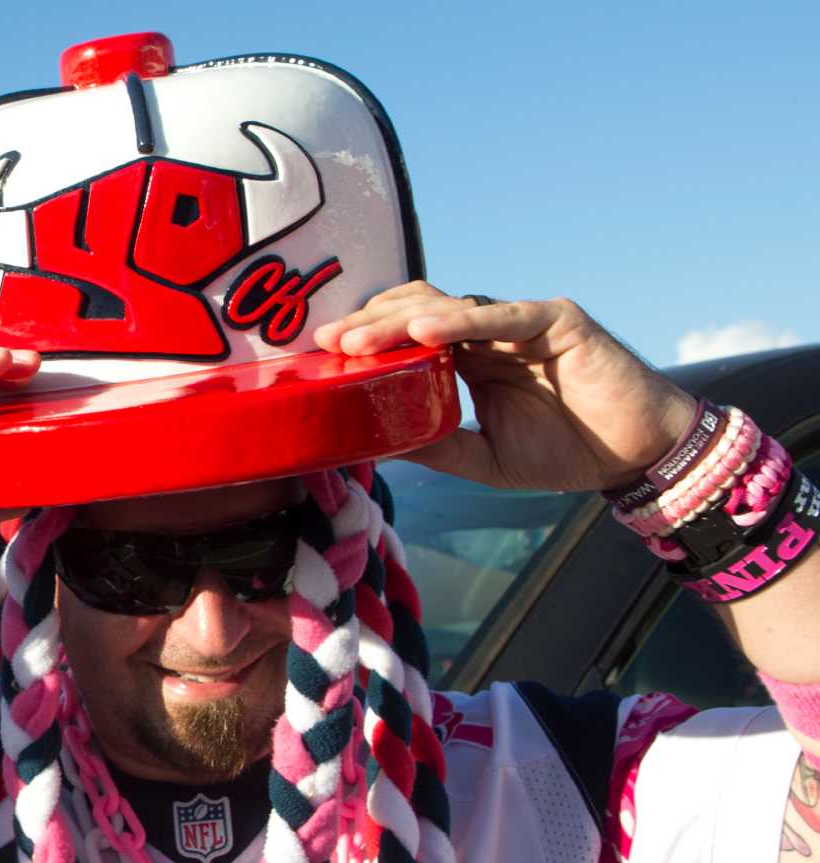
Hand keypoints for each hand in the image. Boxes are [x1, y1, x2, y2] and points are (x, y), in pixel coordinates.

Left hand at [312, 282, 695, 492]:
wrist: (636, 455)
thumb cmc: (566, 451)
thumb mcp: (483, 458)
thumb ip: (434, 445)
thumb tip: (373, 445)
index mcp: (469, 359)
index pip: (408, 334)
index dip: (368, 338)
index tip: (323, 354)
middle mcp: (490, 332)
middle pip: (420, 311)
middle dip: (371, 324)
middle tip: (330, 341)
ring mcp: (522, 321)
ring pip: (453, 308)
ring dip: (402, 322)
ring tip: (359, 341)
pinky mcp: (558, 321)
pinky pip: (505, 316)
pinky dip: (463, 320)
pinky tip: (425, 331)